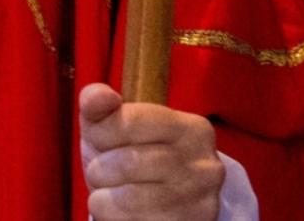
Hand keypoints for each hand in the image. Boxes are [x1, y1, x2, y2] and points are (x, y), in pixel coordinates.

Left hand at [79, 83, 222, 219]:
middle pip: (130, 162)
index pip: (130, 121)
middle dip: (100, 169)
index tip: (98, 141)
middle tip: (99, 173)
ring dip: (103, 197)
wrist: (154, 203)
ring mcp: (202, 201)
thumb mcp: (110, 123)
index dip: (101, 133)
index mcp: (191, 128)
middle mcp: (206, 165)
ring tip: (106, 193)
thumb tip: (100, 96)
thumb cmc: (128, 155)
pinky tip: (119, 211)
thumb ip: (98, 102)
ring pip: (131, 198)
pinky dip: (114, 217)